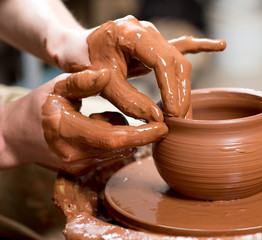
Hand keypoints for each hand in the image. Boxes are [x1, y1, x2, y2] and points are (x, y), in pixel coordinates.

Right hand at [0, 69, 166, 174]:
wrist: (18, 136)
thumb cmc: (40, 105)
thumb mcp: (58, 87)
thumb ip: (82, 81)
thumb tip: (108, 73)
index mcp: (66, 130)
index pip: (114, 137)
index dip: (142, 134)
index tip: (163, 126)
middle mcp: (72, 154)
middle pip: (120, 148)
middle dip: (143, 137)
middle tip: (161, 126)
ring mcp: (77, 165)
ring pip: (116, 151)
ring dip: (128, 137)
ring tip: (121, 119)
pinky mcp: (81, 169)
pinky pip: (108, 155)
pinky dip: (116, 141)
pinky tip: (105, 127)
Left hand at [54, 16, 225, 120]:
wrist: (74, 47)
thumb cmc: (82, 61)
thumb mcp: (102, 84)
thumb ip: (129, 101)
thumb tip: (158, 119)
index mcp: (130, 33)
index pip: (162, 61)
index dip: (171, 89)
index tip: (173, 114)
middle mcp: (145, 30)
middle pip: (175, 62)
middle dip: (181, 94)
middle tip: (180, 121)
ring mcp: (152, 35)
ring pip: (178, 62)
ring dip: (184, 88)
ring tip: (186, 114)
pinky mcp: (154, 44)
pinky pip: (180, 45)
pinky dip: (199, 48)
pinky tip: (219, 46)